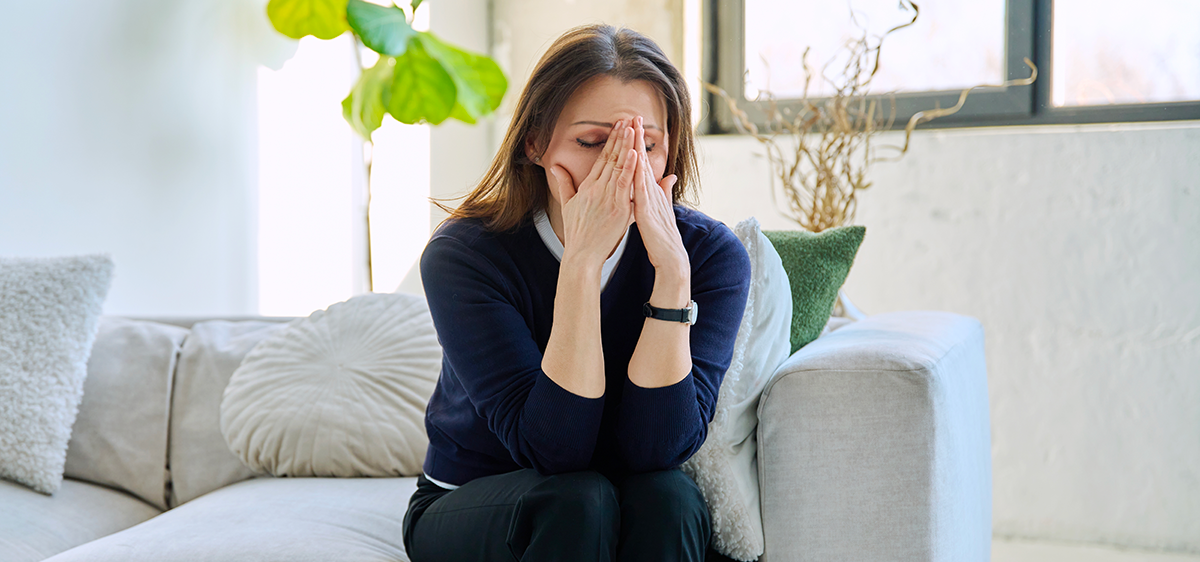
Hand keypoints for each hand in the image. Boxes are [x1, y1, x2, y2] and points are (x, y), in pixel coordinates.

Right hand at [549, 120, 637, 265]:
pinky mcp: (617, 209)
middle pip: (611, 157)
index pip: (602, 158)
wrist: (581, 255)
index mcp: (588, 186)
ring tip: (632, 127)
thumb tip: (555, 166)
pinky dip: (629, 169)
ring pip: (618, 167)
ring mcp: (608, 198)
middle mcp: (597, 189)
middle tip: (628, 118)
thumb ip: (564, 183)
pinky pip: (625, 185)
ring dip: (626, 146)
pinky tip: (634, 154)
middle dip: (620, 136)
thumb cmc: (577, 232)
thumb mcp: (568, 205)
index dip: (611, 140)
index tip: (618, 125)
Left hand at [631, 116, 687, 277]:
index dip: (637, 144)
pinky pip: (641, 189)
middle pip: (642, 160)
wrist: (669, 256)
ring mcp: (649, 199)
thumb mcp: (661, 209)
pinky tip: (635, 161)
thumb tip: (669, 177)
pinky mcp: (646, 210)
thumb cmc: (663, 235)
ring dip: (637, 149)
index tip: (632, 125)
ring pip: (642, 169)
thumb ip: (664, 192)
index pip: (641, 163)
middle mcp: (651, 191)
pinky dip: (638, 174)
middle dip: (637, 138)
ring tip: (634, 130)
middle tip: (634, 116)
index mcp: (650, 191)